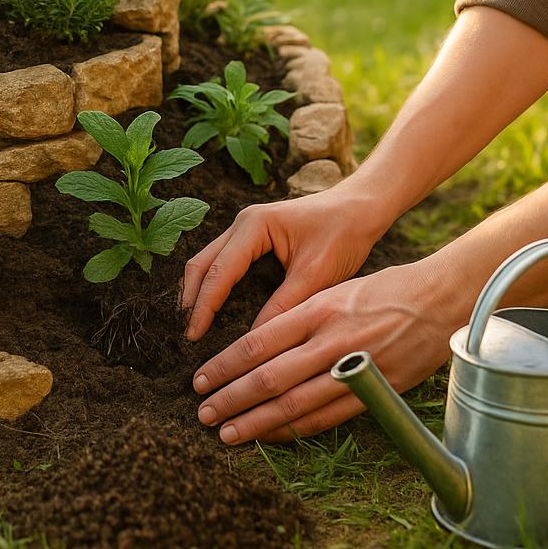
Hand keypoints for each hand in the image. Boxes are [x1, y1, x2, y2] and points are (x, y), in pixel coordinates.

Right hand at [179, 185, 392, 340]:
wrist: (362, 207)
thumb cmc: (343, 234)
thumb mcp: (316, 274)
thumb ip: (284, 305)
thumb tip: (256, 340)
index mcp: (254, 226)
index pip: (219, 272)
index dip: (204, 306)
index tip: (194, 335)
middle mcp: (242, 224)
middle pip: (201, 263)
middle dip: (191, 298)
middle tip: (185, 333)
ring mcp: (245, 229)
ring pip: (208, 261)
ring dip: (198, 291)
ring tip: (193, 324)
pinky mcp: (253, 238)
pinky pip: (222, 262)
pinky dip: (213, 284)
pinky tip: (213, 307)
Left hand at [191, 256, 462, 442]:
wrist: (441, 298)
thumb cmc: (385, 290)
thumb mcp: (333, 291)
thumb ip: (297, 318)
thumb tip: (257, 344)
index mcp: (316, 310)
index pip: (257, 343)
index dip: (224, 366)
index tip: (200, 380)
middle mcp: (330, 341)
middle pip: (268, 377)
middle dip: (230, 399)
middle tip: (202, 413)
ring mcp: (354, 369)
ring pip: (294, 404)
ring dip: (256, 422)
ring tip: (226, 433)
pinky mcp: (375, 392)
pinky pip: (326, 417)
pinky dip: (294, 429)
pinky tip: (270, 435)